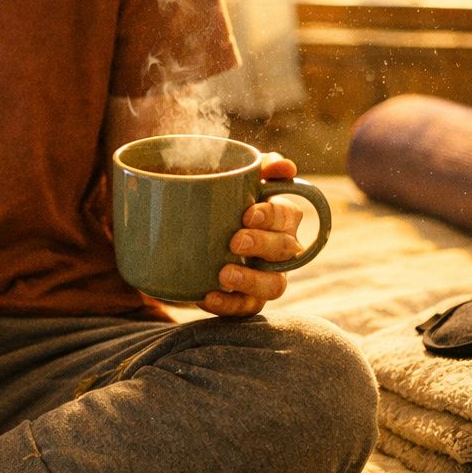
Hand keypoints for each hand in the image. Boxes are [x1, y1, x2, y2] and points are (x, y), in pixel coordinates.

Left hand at [200, 153, 304, 317]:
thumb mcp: (229, 180)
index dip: (272, 215)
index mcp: (278, 217)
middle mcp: (279, 248)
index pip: (288, 214)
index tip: (247, 214)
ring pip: (275, 285)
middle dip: (263, 245)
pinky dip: (228, 304)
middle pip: (286, 249)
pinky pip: (247, 308)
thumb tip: (284, 164)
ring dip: (252, 280)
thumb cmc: (217, 201)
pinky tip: (207, 296)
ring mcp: (265, 276)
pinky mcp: (247, 299)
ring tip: (224, 274)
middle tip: (235, 241)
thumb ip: (256, 167)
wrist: (184, 234)